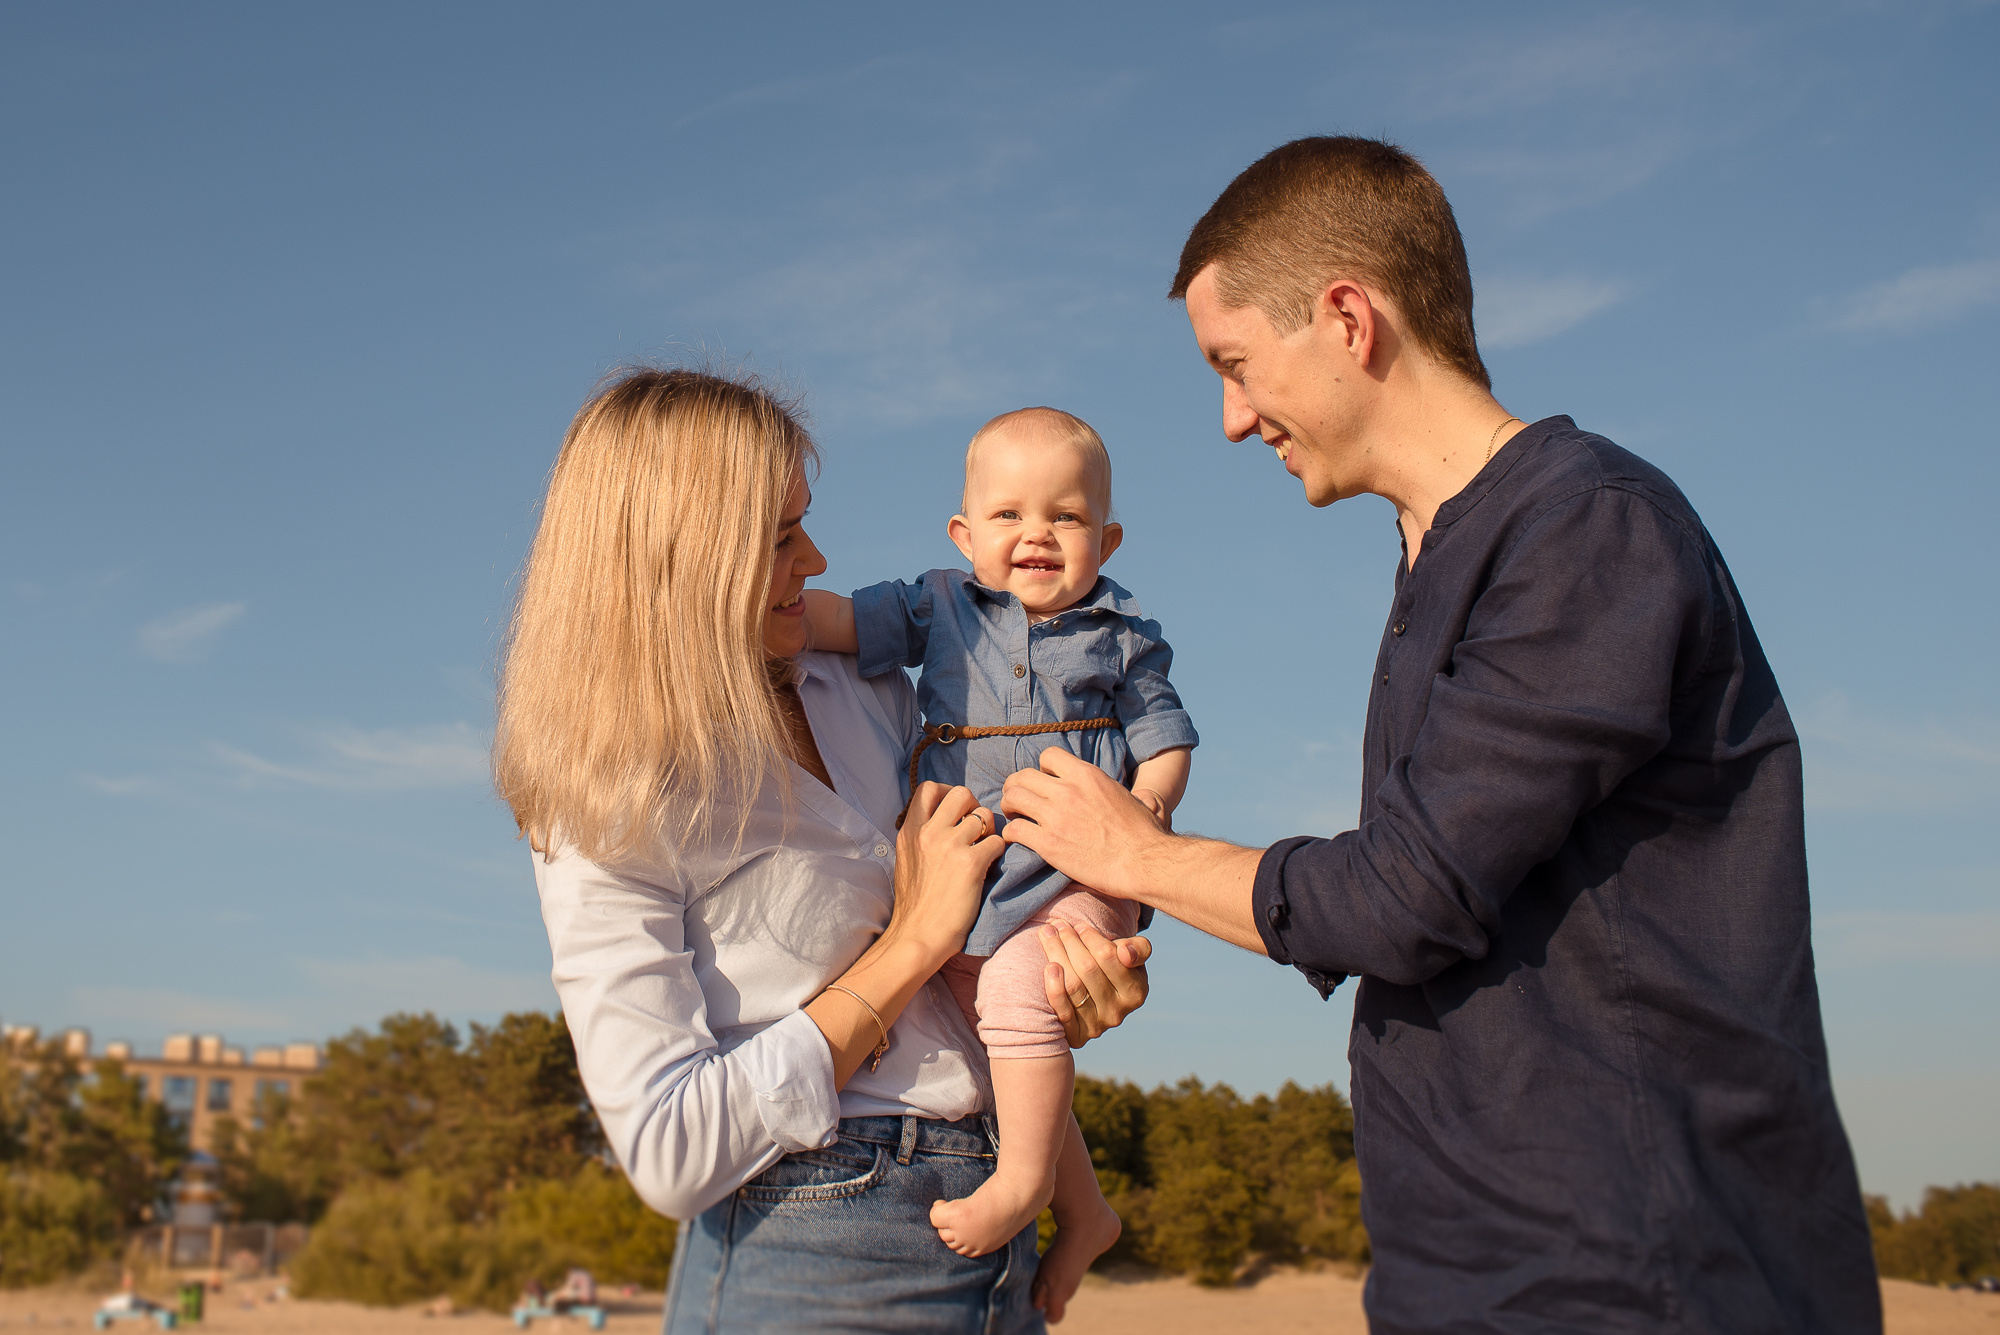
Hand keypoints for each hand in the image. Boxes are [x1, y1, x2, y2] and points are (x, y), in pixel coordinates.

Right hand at [884, 781, 1004, 966]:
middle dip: (974, 806)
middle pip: (962, 793)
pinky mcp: (971, 864)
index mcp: (910, 831)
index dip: (948, 793)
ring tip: (983, 851)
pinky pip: (997, 841)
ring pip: (985, 815)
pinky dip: (997, 853)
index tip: (956, 811)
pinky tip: (988, 868)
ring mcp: (950, 846)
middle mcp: (929, 832)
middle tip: (975, 829)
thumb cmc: (915, 904)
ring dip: (989, 831)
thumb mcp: (907, 860)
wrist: (918, 936)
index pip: (929, 788)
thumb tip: (942, 821)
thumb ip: (921, 837)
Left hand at [1001, 749, 1169, 900]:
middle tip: (1019, 801)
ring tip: (1016, 816)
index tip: (1045, 783)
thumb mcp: (1125, 796)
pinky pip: (1014, 829)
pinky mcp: (1049, 844)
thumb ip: (1104, 788)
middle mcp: (1068, 791)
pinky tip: (1018, 839)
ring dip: (1009, 807)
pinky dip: (1011, 833)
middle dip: (1016, 787)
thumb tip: (1106, 790)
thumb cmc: (1143, 833)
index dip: (1042, 769)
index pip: (1048, 756)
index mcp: (1087, 775)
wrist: (1145, 861)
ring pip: (1012, 798)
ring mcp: (1056, 817)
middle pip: (1022, 776)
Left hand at [1040, 919, 1151, 1047]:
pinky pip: (1062, 1011)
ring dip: (1057, 955)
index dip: (1091, 938)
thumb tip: (1125, 954)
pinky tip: (1049, 966)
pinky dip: (1054, 988)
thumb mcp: (1133, 954)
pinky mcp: (1076, 1036)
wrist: (1092, 994)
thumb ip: (1138, 948)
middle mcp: (1118, 1013)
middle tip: (1057, 925)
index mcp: (1136, 993)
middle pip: (1088, 970)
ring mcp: (1097, 1027)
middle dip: (1070, 943)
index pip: (1110, 958)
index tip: (1079, 926)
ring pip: (1073, 986)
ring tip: (1047, 934)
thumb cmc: (1113, 966)